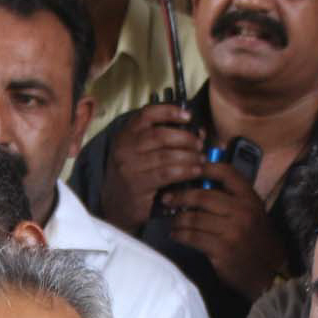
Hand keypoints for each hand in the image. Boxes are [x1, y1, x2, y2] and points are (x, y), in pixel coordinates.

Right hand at [99, 105, 203, 232]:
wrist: (117, 206)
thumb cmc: (136, 175)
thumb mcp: (141, 152)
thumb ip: (163, 139)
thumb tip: (197, 131)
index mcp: (125, 135)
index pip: (147, 114)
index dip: (169, 111)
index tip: (188, 116)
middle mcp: (124, 149)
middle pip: (160, 135)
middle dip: (185, 138)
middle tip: (199, 144)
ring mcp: (128, 168)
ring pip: (166, 155)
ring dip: (189, 156)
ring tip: (201, 159)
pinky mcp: (137, 186)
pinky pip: (167, 173)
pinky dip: (185, 171)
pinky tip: (195, 171)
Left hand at [164, 162, 284, 300]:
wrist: (269, 272)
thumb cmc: (255, 240)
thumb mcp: (252, 213)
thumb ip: (232, 198)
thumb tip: (200, 184)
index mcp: (250, 198)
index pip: (227, 173)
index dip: (205, 167)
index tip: (187, 169)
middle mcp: (243, 212)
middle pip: (203, 196)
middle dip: (180, 196)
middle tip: (167, 198)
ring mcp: (233, 231)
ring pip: (195, 218)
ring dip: (178, 219)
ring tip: (172, 221)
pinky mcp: (222, 250)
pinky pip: (193, 237)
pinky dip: (180, 235)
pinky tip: (175, 235)